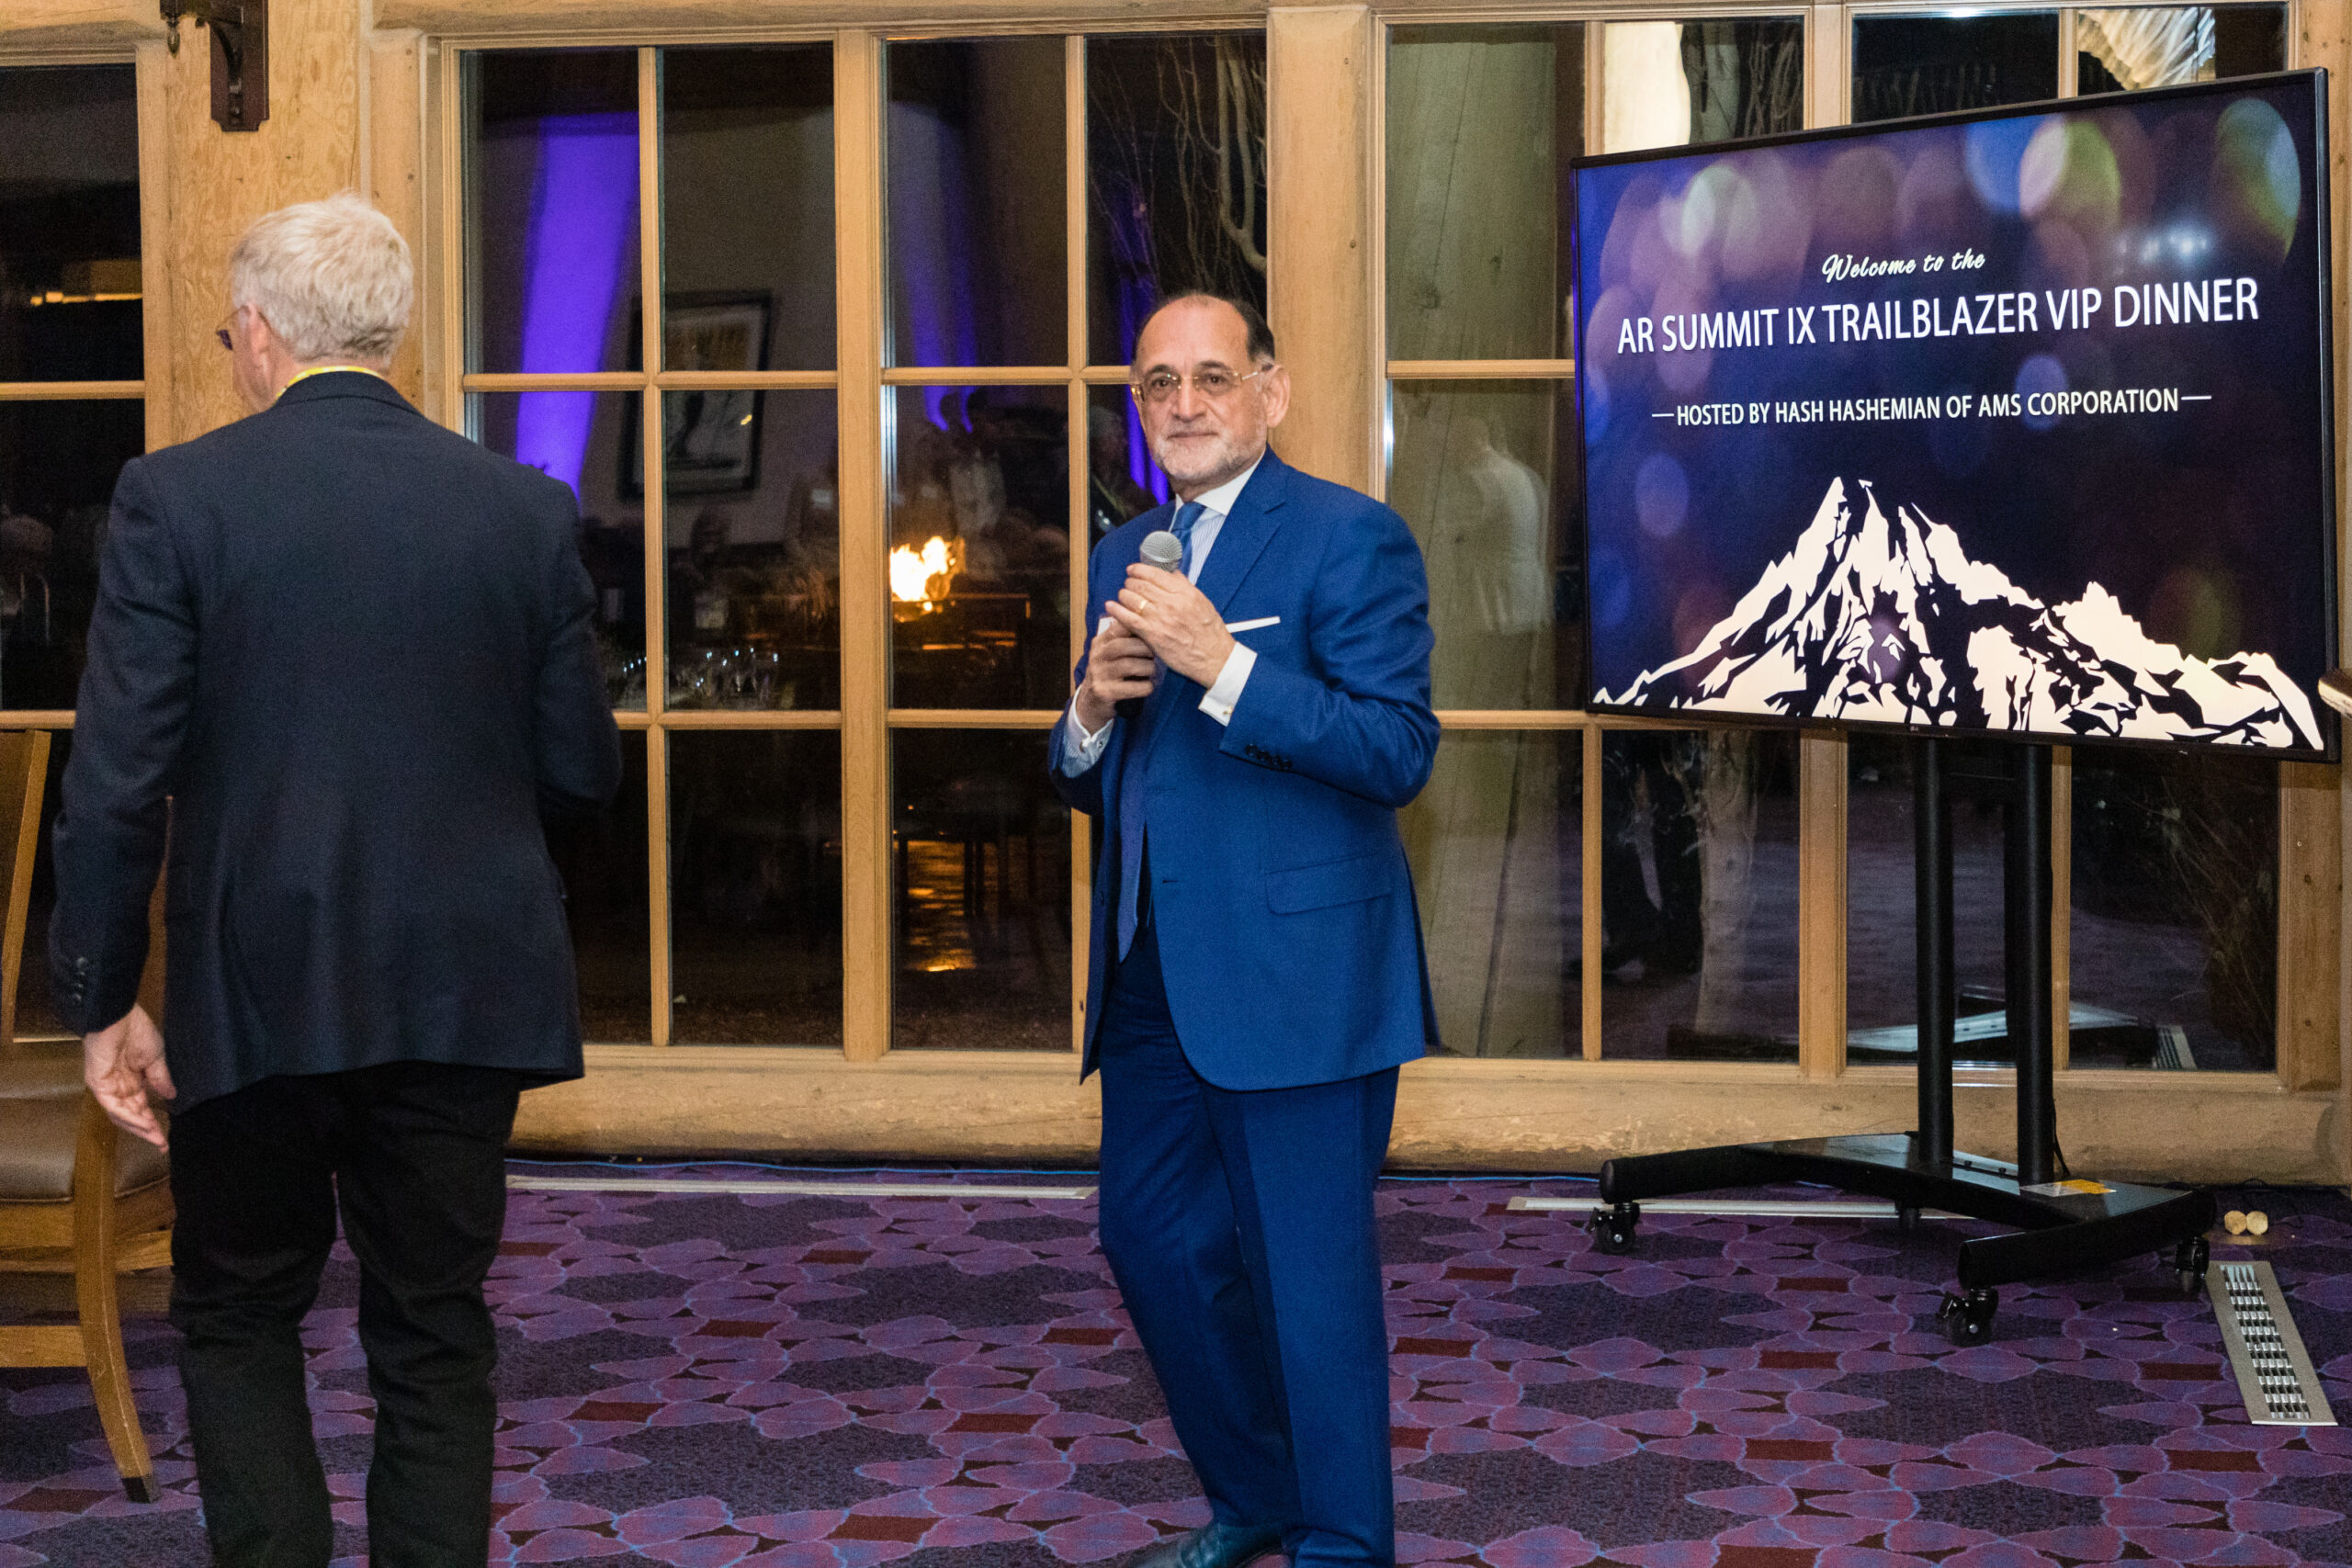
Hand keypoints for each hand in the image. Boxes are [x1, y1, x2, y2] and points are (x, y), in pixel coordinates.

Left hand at [83, 1004, 172, 1150]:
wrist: (118, 1016)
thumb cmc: (136, 1031)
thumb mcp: (156, 1058)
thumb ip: (160, 1078)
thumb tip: (171, 1095)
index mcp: (131, 1079)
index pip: (140, 1106)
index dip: (152, 1122)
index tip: (165, 1137)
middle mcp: (117, 1086)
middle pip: (130, 1115)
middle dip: (146, 1131)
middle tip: (161, 1144)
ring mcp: (106, 1086)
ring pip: (120, 1115)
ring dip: (137, 1127)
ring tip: (155, 1137)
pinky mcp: (99, 1083)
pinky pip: (114, 1106)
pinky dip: (129, 1116)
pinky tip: (145, 1123)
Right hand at [1072, 613, 1157, 731]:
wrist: (1092, 700)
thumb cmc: (1110, 672)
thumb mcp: (1112, 652)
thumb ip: (1126, 637)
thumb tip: (1151, 620)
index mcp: (1101, 642)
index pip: (1117, 626)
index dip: (1137, 627)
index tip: (1153, 632)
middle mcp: (1097, 656)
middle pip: (1122, 645)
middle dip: (1144, 648)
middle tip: (1156, 653)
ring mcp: (1099, 675)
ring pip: (1127, 666)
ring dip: (1147, 667)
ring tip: (1154, 670)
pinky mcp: (1104, 692)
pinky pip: (1129, 688)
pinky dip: (1144, 687)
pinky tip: (1149, 686)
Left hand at [1106, 564, 1236, 687]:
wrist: (1214, 658)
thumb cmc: (1210, 633)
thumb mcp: (1202, 603)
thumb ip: (1185, 587)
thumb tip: (1172, 574)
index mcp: (1185, 593)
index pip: (1156, 574)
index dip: (1140, 570)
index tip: (1133, 570)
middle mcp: (1172, 603)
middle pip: (1141, 585)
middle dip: (1130, 582)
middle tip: (1127, 584)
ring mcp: (1161, 619)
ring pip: (1133, 599)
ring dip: (1124, 595)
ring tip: (1123, 596)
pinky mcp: (1153, 635)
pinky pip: (1129, 619)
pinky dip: (1117, 610)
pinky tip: (1110, 606)